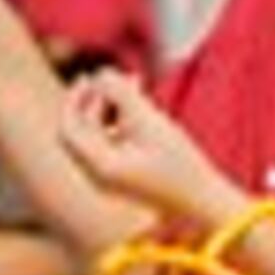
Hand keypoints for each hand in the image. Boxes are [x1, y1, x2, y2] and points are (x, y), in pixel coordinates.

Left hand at [58, 69, 230, 225]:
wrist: (206, 202)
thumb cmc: (180, 164)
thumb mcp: (150, 121)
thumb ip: (122, 94)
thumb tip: (100, 72)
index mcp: (99, 166)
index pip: (68, 129)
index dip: (73, 99)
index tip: (88, 77)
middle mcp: (99, 175)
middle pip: (84, 130)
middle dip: (98, 99)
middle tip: (117, 76)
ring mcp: (113, 177)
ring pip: (101, 133)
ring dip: (114, 107)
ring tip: (136, 82)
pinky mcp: (128, 175)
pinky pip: (117, 142)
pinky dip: (125, 121)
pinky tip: (145, 105)